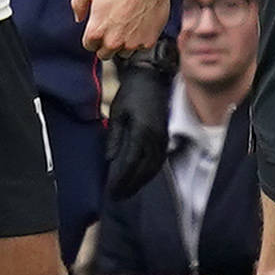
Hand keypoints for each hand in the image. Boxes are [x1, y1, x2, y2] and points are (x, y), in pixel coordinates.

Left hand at [75, 0, 172, 58]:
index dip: (94, 37)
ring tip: (129, 26)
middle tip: (114, 29)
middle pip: (105, 54)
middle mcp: (112, 42)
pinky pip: (141, 48)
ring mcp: (131, 44)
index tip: (101, 28)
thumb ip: (78, 4)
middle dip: (107, 44)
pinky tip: (141, 25)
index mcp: (95, 32)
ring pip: (124, 53)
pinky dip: (141, 39)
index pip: (90, 46)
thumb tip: (78, 18)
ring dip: (124, 44)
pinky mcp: (148, 42)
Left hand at [105, 45, 172, 196]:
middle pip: (144, 169)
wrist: (152, 77)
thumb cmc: (131, 93)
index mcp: (142, 131)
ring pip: (154, 167)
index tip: (111, 190)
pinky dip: (151, 172)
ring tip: (129, 191)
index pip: (131, 163)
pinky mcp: (165, 135)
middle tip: (118, 197)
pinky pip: (159, 159)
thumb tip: (110, 159)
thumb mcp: (117, 113)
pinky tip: (142, 176)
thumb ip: (114, 137)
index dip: (121, 179)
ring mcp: (162, 137)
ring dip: (142, 181)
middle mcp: (155, 137)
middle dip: (131, 185)